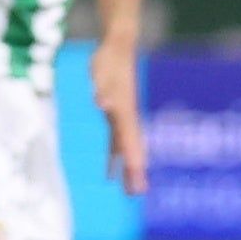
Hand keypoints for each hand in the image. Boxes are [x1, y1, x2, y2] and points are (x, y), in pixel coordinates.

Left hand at [92, 43, 148, 194]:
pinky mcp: (116, 116)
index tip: (136, 174)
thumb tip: (102, 102)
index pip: (129, 137)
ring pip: (126, 149)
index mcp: (124, 110)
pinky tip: (111, 173)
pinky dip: (115, 158)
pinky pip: (116, 142)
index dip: (132, 156)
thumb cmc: (109, 60)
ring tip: (131, 191)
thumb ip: (103, 89)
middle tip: (138, 192)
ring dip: (128, 169)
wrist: (118, 47)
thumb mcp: (102, 73)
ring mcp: (123, 117)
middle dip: (135, 170)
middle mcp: (127, 117)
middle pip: (132, 148)